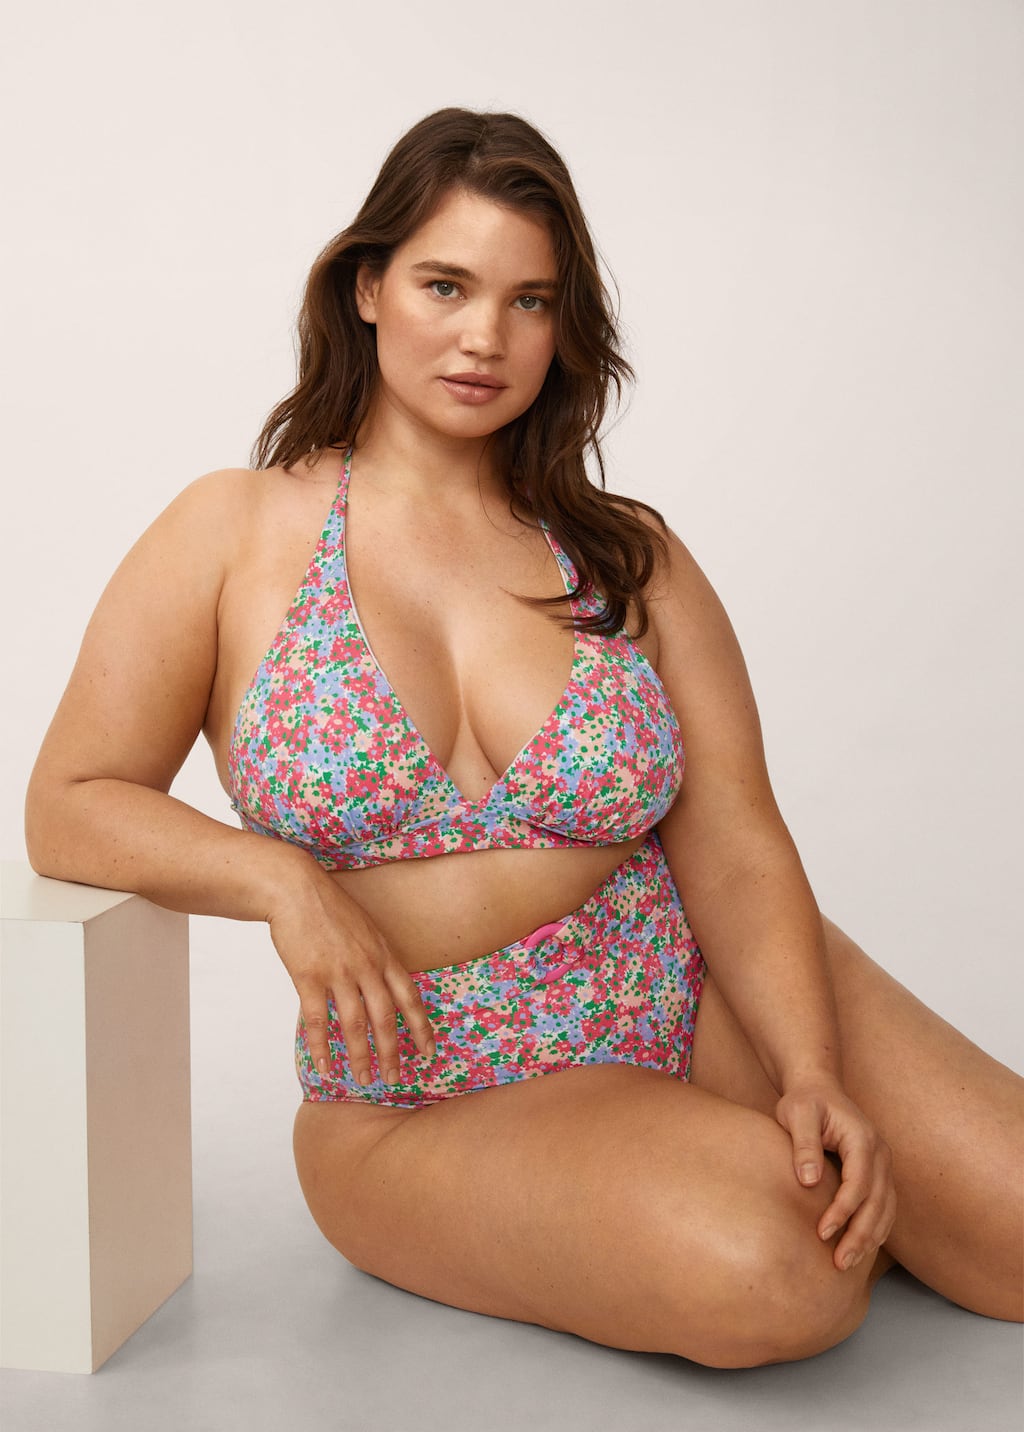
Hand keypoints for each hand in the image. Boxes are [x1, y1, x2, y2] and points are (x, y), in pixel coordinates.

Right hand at [266, 859, 436, 1086]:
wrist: (296, 888)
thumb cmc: (329, 909)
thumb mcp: (366, 929)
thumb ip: (377, 958)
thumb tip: (384, 986)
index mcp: (383, 954)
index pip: (410, 997)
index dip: (421, 1026)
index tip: (429, 1051)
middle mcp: (367, 965)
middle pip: (386, 1017)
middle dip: (392, 1052)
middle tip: (394, 1079)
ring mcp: (339, 972)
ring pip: (355, 1024)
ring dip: (360, 1056)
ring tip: (364, 1079)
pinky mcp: (309, 977)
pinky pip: (318, 1021)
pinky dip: (322, 1047)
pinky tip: (325, 1066)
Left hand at [775, 1077, 895, 1272]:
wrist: (819, 1088)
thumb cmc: (805, 1101)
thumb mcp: (797, 1114)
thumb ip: (804, 1145)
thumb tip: (808, 1181)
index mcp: (862, 1138)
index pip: (858, 1183)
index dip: (842, 1211)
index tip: (821, 1233)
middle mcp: (880, 1153)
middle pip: (877, 1202)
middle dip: (859, 1235)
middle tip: (839, 1263)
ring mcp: (882, 1165)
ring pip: (885, 1209)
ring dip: (869, 1238)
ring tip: (847, 1264)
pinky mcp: (877, 1174)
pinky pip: (883, 1207)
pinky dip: (875, 1230)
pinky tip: (860, 1249)